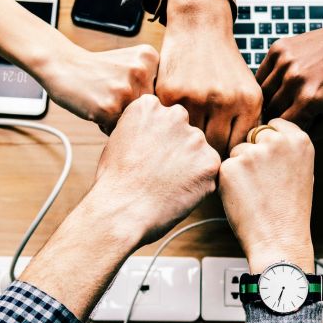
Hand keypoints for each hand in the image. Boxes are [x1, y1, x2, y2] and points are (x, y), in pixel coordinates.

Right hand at [20, 94, 219, 317]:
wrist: (116, 216)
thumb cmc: (109, 186)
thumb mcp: (116, 143)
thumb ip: (138, 128)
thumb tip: (146, 128)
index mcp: (147, 105)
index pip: (168, 113)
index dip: (163, 139)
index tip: (154, 157)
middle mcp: (173, 116)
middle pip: (187, 130)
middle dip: (179, 152)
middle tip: (160, 177)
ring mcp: (193, 139)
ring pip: (200, 152)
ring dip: (189, 170)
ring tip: (166, 188)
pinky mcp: (208, 165)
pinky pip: (212, 174)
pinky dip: (200, 187)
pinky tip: (178, 196)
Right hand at [41, 44, 158, 132]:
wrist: (61, 64)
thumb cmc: (96, 69)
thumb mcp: (130, 62)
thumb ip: (151, 81)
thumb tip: (170, 118)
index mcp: (150, 57)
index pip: (161, 94)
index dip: (141, 97)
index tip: (124, 88)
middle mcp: (141, 71)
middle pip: (150, 109)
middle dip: (132, 110)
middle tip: (111, 95)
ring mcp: (126, 90)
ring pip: (135, 121)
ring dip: (119, 119)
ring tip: (103, 101)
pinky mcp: (109, 107)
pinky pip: (117, 129)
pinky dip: (105, 125)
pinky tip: (95, 107)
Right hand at [156, 0, 262, 154]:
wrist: (199, 27)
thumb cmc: (224, 64)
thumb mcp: (246, 89)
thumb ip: (246, 122)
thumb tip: (241, 160)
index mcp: (248, 101)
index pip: (239, 147)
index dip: (229, 156)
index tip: (220, 157)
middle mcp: (225, 100)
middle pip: (216, 148)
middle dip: (208, 153)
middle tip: (200, 155)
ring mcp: (196, 97)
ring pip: (191, 139)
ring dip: (187, 143)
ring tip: (184, 144)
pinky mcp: (171, 93)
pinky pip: (171, 124)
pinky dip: (171, 127)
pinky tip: (171, 126)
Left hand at [218, 119, 314, 271]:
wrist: (279, 239)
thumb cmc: (290, 210)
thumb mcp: (302, 171)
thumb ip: (287, 149)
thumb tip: (268, 134)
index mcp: (299, 140)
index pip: (273, 124)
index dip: (268, 142)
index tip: (271, 159)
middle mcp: (276, 142)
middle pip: (253, 135)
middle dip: (253, 152)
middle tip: (263, 181)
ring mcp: (252, 153)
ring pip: (237, 151)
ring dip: (240, 167)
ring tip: (255, 192)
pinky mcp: (231, 167)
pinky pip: (224, 167)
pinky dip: (229, 181)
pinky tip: (244, 197)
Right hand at [256, 0, 322, 137]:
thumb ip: (320, 133)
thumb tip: (294, 138)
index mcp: (310, 100)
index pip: (284, 127)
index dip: (288, 130)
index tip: (294, 127)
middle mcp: (294, 80)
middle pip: (271, 111)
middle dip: (279, 115)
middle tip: (289, 113)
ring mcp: (285, 62)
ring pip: (263, 93)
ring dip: (271, 99)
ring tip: (285, 99)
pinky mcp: (279, 49)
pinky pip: (262, 74)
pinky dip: (267, 82)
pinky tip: (281, 83)